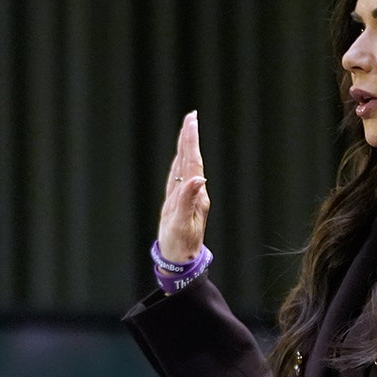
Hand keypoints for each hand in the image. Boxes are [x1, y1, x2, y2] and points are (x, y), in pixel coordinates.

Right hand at [157, 111, 210, 264]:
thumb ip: (189, 200)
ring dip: (186, 147)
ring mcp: (187, 196)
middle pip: (190, 159)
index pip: (193, 162)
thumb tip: (198, 178)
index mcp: (195, 195)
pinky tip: (179, 156)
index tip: (191, 122)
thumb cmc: (181, 243)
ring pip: (185, 166)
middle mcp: (193, 192)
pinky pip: (178, 176)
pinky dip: (179, 162)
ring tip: (187, 129)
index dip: (191, 142)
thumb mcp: (184, 223)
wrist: (180, 259)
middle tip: (191, 117)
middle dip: (190, 138)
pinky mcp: (179, 201)